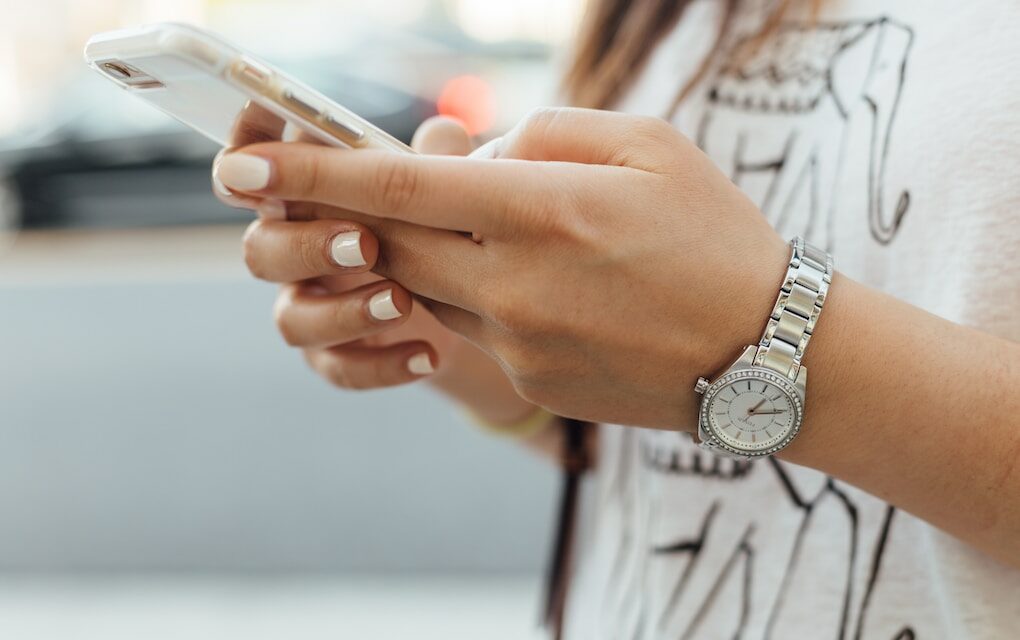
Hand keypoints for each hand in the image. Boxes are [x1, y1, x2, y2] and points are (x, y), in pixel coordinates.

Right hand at [214, 116, 474, 388]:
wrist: (469, 307)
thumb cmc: (438, 224)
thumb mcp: (445, 188)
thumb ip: (437, 160)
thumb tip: (445, 133)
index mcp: (306, 195)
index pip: (254, 169)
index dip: (245, 155)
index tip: (260, 152)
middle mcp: (294, 249)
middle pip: (260, 249)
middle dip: (307, 245)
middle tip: (365, 243)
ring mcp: (310, 306)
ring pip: (291, 319)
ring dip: (343, 311)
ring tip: (403, 302)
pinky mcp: (335, 356)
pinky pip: (338, 368)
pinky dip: (382, 364)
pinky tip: (429, 355)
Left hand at [219, 108, 789, 428]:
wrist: (767, 354)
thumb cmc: (716, 235)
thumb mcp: (647, 145)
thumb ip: (544, 134)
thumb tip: (471, 152)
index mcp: (543, 210)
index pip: (397, 186)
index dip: (311, 172)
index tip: (243, 166)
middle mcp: (515, 282)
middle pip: (391, 241)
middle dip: (356, 212)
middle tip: (348, 189)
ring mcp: (518, 342)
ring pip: (427, 285)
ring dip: (431, 251)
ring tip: (500, 230)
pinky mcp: (528, 379)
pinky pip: (473, 326)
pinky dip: (480, 293)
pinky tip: (546, 285)